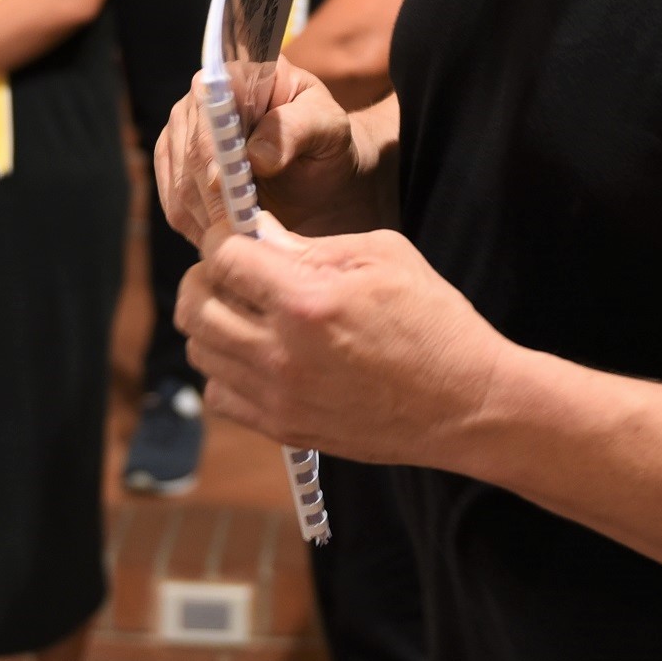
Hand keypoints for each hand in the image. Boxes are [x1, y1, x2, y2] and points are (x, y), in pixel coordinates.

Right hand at [153, 60, 364, 249]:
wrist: (321, 173)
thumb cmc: (326, 141)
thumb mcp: (328, 126)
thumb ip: (297, 129)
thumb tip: (255, 155)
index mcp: (233, 75)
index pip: (208, 111)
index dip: (215, 153)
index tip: (230, 188)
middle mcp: (198, 102)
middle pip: (189, 154)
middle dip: (214, 196)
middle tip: (241, 228)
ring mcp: (181, 136)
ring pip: (179, 185)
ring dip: (207, 218)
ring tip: (240, 238)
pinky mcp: (176, 170)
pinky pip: (175, 205)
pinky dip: (198, 228)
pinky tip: (226, 239)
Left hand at [176, 222, 505, 464]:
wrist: (467, 405)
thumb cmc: (434, 321)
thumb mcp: (381, 256)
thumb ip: (308, 244)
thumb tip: (256, 231)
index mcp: (306, 301)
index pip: (222, 257)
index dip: (225, 237)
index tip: (237, 235)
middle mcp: (282, 353)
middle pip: (194, 306)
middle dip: (207, 277)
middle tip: (235, 271)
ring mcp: (280, 397)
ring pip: (200, 350)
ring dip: (213, 322)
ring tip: (248, 311)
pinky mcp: (285, 429)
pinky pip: (218, 394)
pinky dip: (226, 370)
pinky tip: (259, 353)